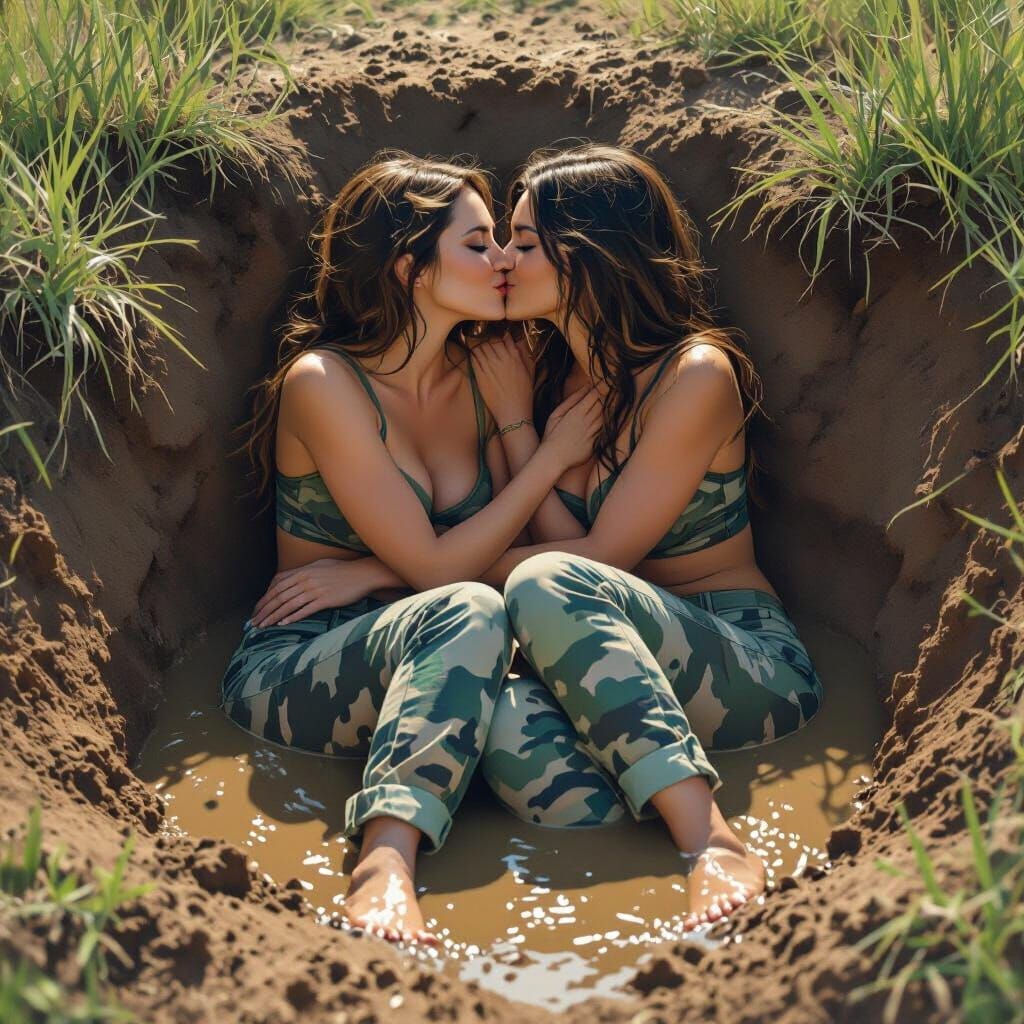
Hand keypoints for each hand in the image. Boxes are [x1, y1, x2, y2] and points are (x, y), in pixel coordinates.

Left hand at [251, 557, 379, 627]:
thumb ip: (303, 573)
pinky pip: (305, 609)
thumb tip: (288, 580)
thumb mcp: (319, 566)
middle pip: (279, 596)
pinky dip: (292, 617)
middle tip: (254, 622)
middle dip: (264, 610)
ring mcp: (315, 589)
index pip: (277, 586)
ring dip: (274, 616)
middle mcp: (306, 579)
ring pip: (288, 604)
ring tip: (264, 626)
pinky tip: (283, 624)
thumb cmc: (342, 570)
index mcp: (303, 571)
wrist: (363, 574)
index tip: (257, 610)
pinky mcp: (325, 599)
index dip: (265, 599)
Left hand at [472, 331, 534, 425]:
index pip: (503, 337)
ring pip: (479, 346)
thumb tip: (517, 342)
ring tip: (474, 341)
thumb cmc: (523, 394)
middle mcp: (501, 359)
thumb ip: (523, 355)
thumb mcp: (528, 372)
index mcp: (514, 357)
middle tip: (481, 334)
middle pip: (489, 339)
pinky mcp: (480, 374)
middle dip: (485, 336)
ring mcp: (489, 366)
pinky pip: (473, 357)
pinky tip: (472, 352)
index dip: (497, 333)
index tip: (494, 333)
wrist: (512, 411)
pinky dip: (472, 352)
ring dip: (476, 342)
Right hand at [540, 386, 602, 469]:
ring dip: (603, 413)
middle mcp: (587, 422)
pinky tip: (595, 428)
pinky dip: (603, 427)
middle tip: (596, 402)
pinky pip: (604, 432)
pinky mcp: (595, 444)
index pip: (594, 395)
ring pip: (605, 418)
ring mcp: (592, 434)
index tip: (594, 391)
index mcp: (577, 412)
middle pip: (602, 405)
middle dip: (601, 401)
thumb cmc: (552, 434)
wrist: (553, 458)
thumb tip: (586, 387)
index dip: (596, 391)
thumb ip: (572, 400)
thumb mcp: (556, 414)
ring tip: (594, 415)